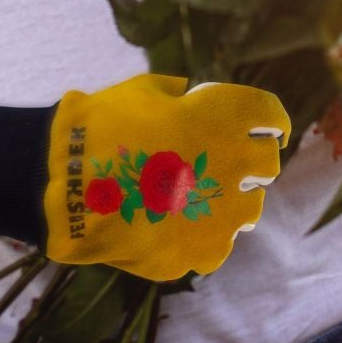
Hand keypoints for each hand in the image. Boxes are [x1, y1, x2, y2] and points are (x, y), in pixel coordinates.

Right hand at [43, 73, 289, 281]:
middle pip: (268, 164)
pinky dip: (206, 235)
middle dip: (250, 162)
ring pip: (250, 208)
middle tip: (224, 163)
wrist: (69, 183)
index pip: (271, 116)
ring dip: (232, 200)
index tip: (266, 128)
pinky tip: (181, 226)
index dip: (270, 121)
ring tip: (200, 199)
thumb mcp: (148, 92)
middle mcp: (236, 163)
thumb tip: (197, 102)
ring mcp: (222, 213)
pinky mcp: (201, 251)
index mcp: (226, 117)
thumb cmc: (104, 126)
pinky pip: (219, 244)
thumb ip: (186, 98)